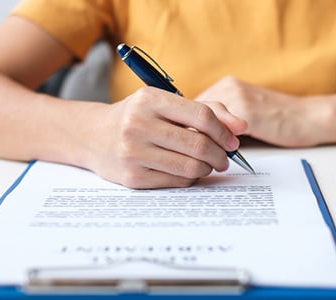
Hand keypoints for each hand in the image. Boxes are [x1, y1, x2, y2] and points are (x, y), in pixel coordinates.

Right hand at [83, 87, 246, 188]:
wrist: (94, 136)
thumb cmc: (138, 117)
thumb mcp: (166, 103)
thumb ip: (207, 110)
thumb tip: (241, 127)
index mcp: (149, 99)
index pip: (202, 116)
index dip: (224, 131)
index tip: (232, 141)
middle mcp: (138, 125)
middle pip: (199, 145)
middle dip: (221, 155)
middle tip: (224, 158)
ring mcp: (133, 153)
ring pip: (191, 167)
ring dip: (207, 169)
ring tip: (207, 164)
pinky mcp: (132, 178)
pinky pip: (177, 182)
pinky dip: (190, 179)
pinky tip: (187, 172)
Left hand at [195, 76, 331, 146]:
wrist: (310, 118)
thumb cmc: (279, 120)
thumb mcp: (246, 114)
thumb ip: (223, 120)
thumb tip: (196, 138)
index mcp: (227, 85)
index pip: (192, 107)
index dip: (187, 127)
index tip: (187, 144)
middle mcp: (229, 87)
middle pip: (193, 113)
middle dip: (191, 136)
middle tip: (193, 154)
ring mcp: (237, 98)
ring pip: (204, 123)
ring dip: (203, 142)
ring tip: (207, 158)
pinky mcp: (247, 113)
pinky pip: (220, 132)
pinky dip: (216, 146)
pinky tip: (220, 158)